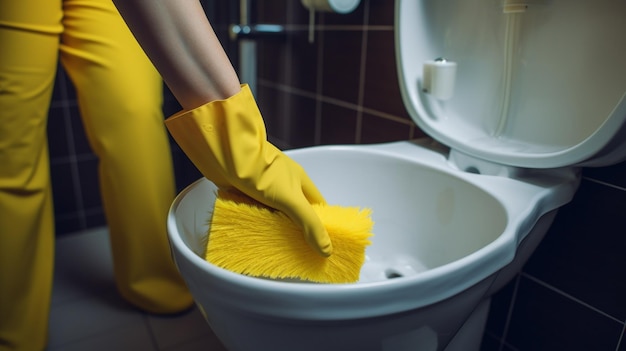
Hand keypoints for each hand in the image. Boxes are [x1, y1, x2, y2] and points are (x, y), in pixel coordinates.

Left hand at [165, 85, 332, 256]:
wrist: (226, 156)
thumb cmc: (263, 173)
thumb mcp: (291, 200)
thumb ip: (309, 224)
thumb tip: (327, 250)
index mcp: (299, 179)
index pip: (316, 205)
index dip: (320, 223)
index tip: (321, 243)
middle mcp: (283, 182)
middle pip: (294, 209)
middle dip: (296, 228)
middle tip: (298, 252)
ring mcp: (263, 186)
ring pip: (273, 211)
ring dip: (274, 226)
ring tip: (277, 248)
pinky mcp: (244, 190)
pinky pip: (254, 210)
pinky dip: (256, 221)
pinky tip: (256, 234)